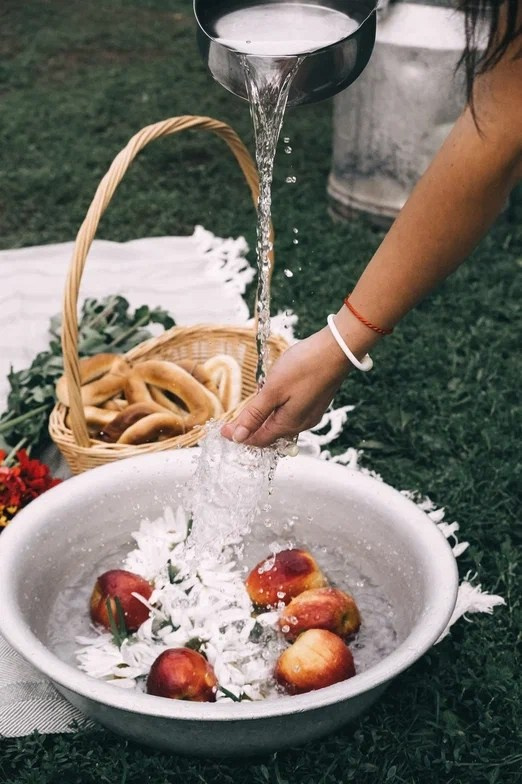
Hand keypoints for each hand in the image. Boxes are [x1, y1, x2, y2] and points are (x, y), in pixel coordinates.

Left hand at [221, 325, 353, 447]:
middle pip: (270, 435)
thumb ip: (254, 415)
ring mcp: (310, 414)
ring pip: (281, 425)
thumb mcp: (272, 390)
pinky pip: (291, 415)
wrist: (336, 350)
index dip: (239, 437)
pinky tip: (271, 400)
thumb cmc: (304, 367)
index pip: (258, 440)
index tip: (222, 430)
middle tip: (232, 422)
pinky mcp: (315, 402)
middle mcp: (301, 424)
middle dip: (251, 431)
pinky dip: (276, 413)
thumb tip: (238, 437)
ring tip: (249, 411)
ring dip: (264, 421)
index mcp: (288, 424)